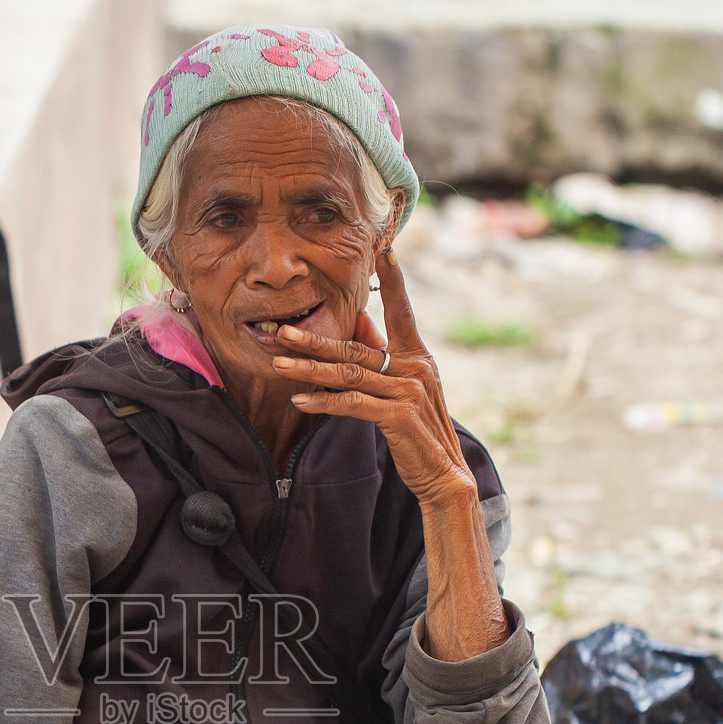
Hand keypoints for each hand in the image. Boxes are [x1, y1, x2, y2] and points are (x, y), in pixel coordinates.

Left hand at [272, 247, 475, 508]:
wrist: (443, 475)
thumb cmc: (418, 432)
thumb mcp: (404, 389)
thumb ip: (383, 357)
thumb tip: (362, 324)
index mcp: (417, 356)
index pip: (401, 310)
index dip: (393, 280)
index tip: (383, 248)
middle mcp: (415, 368)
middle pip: (355, 347)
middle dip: (314, 340)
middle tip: (281, 330)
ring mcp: (408, 391)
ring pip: (348, 374)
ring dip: (309, 370)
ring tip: (278, 364)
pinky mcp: (398, 416)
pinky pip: (353, 404)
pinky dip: (325, 402)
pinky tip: (300, 400)